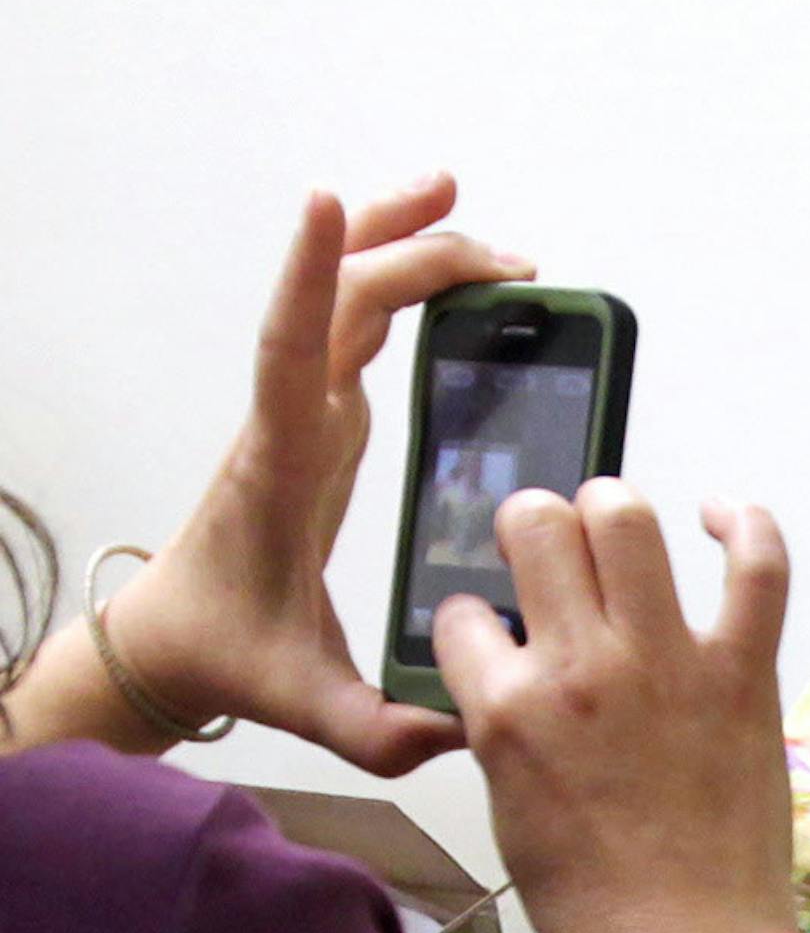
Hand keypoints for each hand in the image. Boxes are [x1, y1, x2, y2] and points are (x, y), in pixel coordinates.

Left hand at [113, 176, 531, 771]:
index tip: (326, 201)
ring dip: (406, 248)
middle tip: (509, 257)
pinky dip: (405, 286)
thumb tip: (456, 730)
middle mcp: (291, 421)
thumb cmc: (233, 656)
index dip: (309, 274)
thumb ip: (379, 730)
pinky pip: (362, 328)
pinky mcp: (324, 419)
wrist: (176, 639)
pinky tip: (454, 274)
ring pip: (350, 298)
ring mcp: (306, 412)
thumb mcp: (308, 705)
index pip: (290, 348)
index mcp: (283, 467)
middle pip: (343, 301)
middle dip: (416, 256)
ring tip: (470, 215)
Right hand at [434, 482, 797, 932]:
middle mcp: (578, 670)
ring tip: (615, 533)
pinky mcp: (741, 674)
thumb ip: (505, 729)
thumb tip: (509, 675)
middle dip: (533, 526)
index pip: (461, 614)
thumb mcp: (511, 811)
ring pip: (627, 519)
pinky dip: (744, 525)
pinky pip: (755, 566)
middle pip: (537, 526)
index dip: (474, 620)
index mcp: (506, 711)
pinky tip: (721, 516)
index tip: (496, 637)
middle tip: (549, 555)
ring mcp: (665, 663)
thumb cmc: (596, 908)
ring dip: (613, 509)